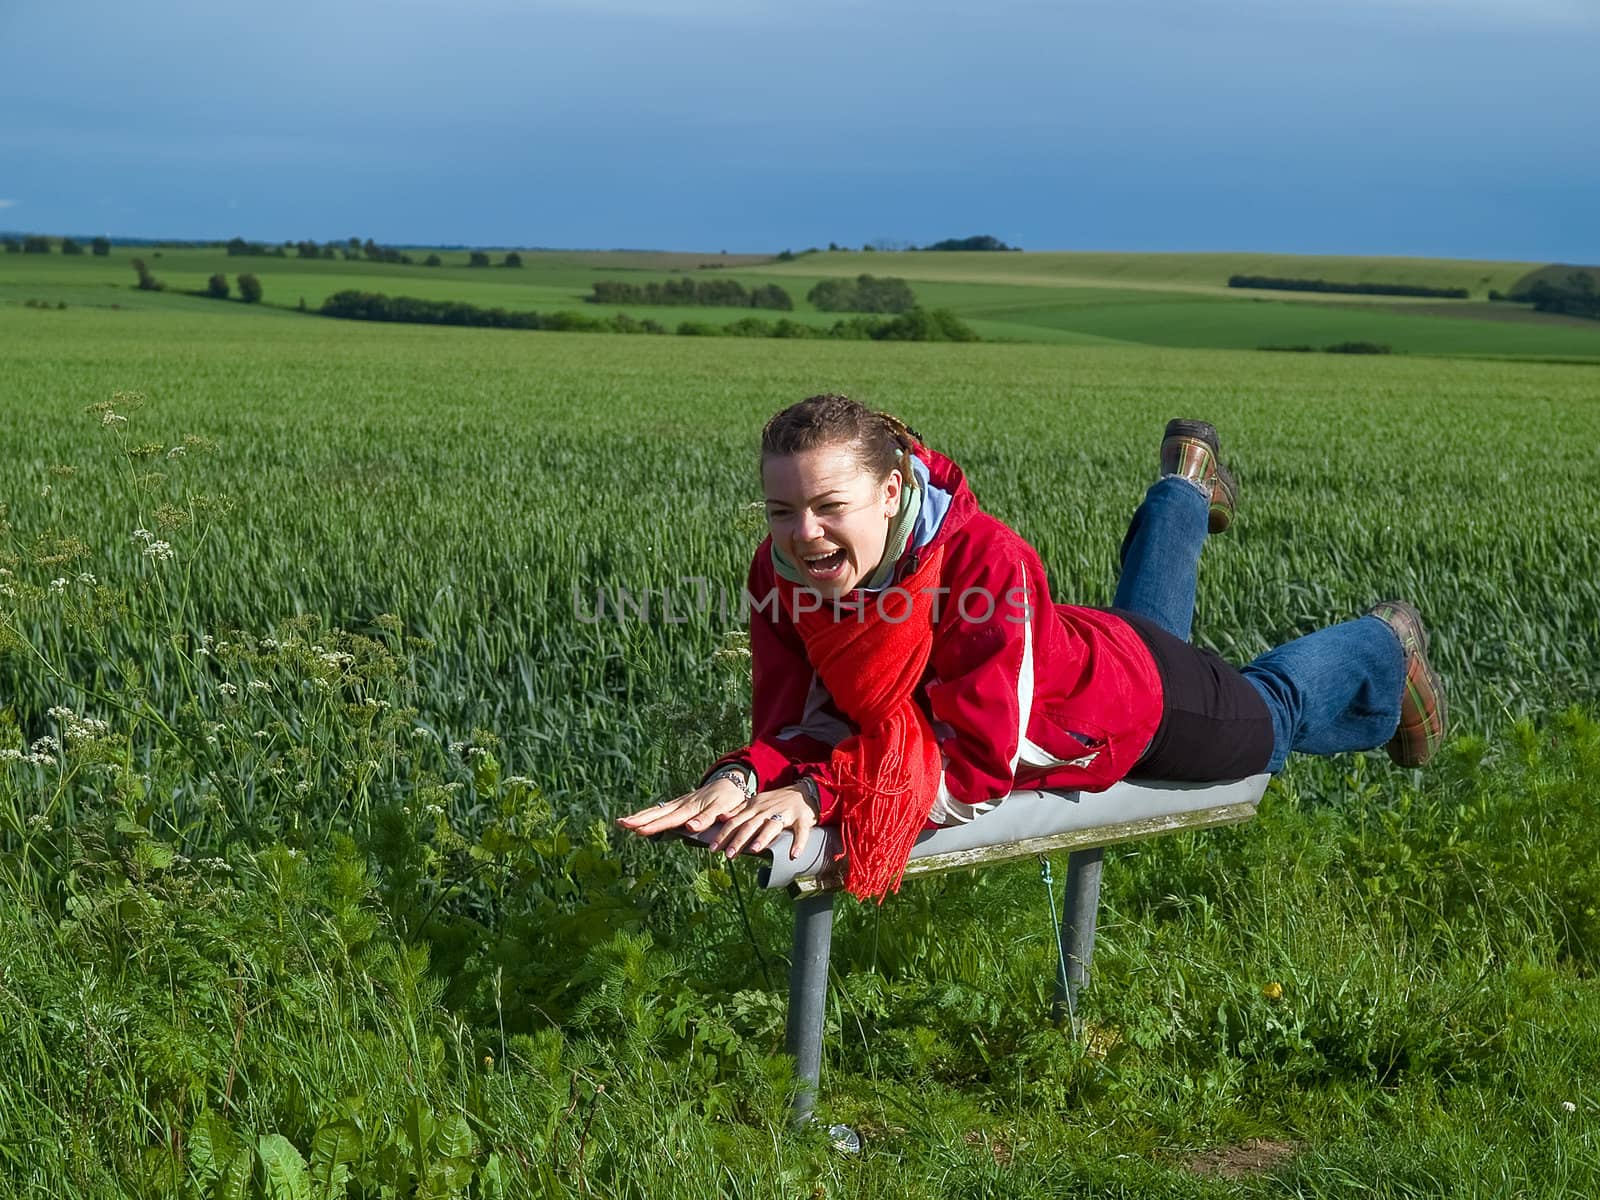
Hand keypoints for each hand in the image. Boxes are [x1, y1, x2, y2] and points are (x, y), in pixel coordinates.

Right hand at [615, 775, 747, 838]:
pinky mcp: (680, 804)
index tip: (639, 831)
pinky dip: (648, 815)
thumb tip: (690, 827)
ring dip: (639, 817)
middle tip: (621, 824)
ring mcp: (680, 803)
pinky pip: (661, 810)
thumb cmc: (730, 797)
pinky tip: (638, 820)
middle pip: (658, 813)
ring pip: (657, 811)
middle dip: (639, 820)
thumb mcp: (724, 807)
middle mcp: (683, 804)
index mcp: (692, 807)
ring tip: (621, 822)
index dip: (655, 826)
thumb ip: (707, 818)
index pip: (670, 819)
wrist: (732, 781)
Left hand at [707, 785, 818, 860]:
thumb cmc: (778, 801)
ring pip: (772, 826)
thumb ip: (740, 810)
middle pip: (751, 825)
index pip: (736, 822)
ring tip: (754, 850)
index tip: (713, 848)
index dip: (724, 834)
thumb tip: (721, 818)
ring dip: (763, 838)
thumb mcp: (757, 802)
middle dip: (738, 840)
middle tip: (729, 854)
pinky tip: (793, 855)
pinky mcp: (802, 819)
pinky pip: (800, 832)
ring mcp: (785, 813)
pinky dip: (798, 843)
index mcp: (755, 807)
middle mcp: (767, 810)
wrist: (804, 791)